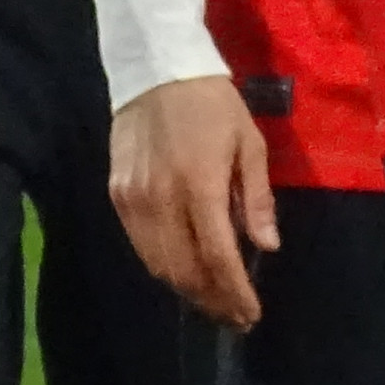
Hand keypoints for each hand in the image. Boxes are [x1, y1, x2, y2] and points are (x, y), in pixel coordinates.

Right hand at [107, 77, 278, 331]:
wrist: (155, 67)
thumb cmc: (212, 104)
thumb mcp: (249, 143)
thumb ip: (256, 197)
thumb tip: (267, 246)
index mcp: (200, 184)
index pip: (218, 256)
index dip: (235, 292)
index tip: (251, 314)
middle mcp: (162, 198)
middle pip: (185, 270)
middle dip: (213, 301)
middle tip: (235, 316)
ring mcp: (134, 199)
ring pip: (158, 264)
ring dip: (188, 291)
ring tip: (213, 301)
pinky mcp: (117, 194)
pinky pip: (140, 245)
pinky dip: (164, 266)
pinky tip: (184, 269)